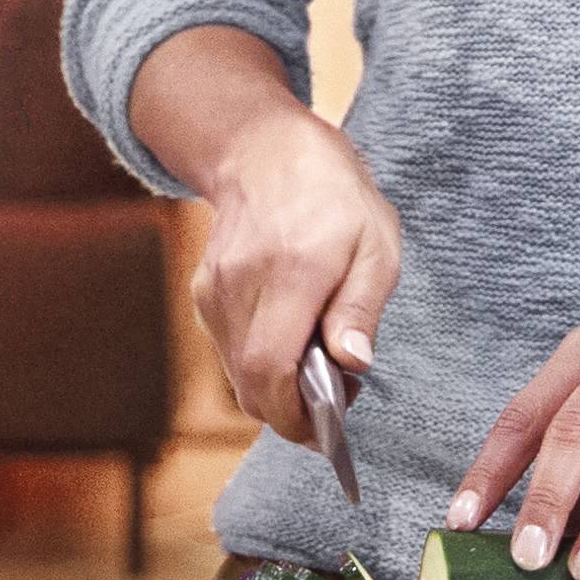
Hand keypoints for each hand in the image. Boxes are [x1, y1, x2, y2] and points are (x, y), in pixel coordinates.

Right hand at [173, 86, 399, 454]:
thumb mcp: (376, 242)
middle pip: (250, 384)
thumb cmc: (332, 193)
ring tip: (317, 361)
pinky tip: (290, 339)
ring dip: (275, 387)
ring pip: (236, 373)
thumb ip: (361, 307)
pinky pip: (229, 349)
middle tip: (332, 401)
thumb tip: (352, 363)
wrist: (264, 148)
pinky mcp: (203, 292)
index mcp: (292, 271)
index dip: (295, 416)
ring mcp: (215, 289)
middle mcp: (242, 284)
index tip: (327, 432)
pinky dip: (258, 361)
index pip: (272, 369)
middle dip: (290, 413)